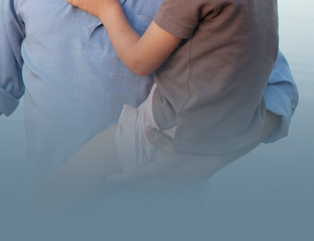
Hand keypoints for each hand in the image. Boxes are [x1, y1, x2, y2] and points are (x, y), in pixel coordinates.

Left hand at [106, 127, 224, 187]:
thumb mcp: (173, 145)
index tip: (107, 179)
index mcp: (155, 171)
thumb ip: (157, 138)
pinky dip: (146, 182)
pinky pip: (154, 185)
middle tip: (114, 178)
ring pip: (146, 185)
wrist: (206, 166)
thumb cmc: (189, 154)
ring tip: (127, 179)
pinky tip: (146, 179)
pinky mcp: (171, 184)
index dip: (120, 178)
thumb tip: (144, 128)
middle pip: (137, 183)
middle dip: (126, 180)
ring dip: (136, 182)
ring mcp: (165, 184)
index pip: (133, 177)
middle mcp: (158, 180)